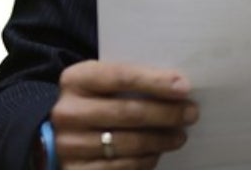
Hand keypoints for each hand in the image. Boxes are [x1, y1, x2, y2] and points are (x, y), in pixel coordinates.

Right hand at [50, 60, 196, 168]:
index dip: (155, 82)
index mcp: (74, 80)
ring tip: (179, 135)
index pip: (120, 76)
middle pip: (128, 113)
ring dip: (161, 140)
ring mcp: (71, 146)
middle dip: (166, 113)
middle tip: (191, 113)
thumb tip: (177, 86)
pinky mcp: (79, 173)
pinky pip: (123, 169)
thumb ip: (128, 80)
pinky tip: (156, 152)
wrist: (59, 134)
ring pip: (129, 144)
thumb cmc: (91, 102)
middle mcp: (68, 113)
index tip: (184, 86)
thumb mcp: (99, 83)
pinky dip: (146, 161)